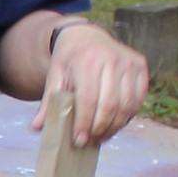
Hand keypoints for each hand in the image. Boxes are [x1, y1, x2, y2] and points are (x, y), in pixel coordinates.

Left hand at [48, 21, 150, 145]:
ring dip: (115, 126)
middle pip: (109, 105)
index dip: (84, 123)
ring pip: (126, 105)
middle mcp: (112, 59)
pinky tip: (115, 123)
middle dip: (99, 129)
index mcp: (88, 60)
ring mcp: (129, 62)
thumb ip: (48, 101)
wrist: (86, 35)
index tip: (79, 140)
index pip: (89, 100)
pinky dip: (128, 115)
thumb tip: (36, 128)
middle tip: (89, 141)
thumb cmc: (69, 59)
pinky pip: (138, 99)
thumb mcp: (55, 76)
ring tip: (101, 136)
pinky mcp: (140, 66)